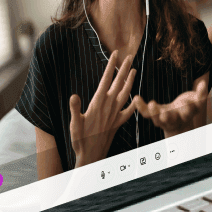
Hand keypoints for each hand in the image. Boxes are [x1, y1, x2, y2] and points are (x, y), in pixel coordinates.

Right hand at [71, 51, 136, 166]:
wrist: (91, 156)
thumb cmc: (80, 140)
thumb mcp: (74, 123)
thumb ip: (75, 109)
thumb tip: (74, 96)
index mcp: (98, 103)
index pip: (106, 80)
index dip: (111, 66)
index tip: (116, 54)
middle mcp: (109, 107)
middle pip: (118, 83)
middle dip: (124, 69)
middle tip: (130, 56)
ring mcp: (115, 115)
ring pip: (125, 94)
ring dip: (130, 81)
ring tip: (134, 70)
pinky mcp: (118, 123)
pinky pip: (128, 111)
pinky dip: (133, 103)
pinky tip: (137, 98)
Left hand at [132, 81, 207, 137]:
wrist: (179, 122)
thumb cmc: (188, 108)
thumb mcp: (196, 102)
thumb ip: (201, 94)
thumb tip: (204, 83)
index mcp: (186, 115)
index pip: (188, 113)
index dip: (189, 108)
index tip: (189, 103)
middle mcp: (174, 119)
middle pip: (171, 120)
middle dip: (168, 117)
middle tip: (165, 115)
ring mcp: (163, 118)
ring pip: (156, 118)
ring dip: (153, 112)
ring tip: (151, 104)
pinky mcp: (154, 114)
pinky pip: (145, 113)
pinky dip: (140, 106)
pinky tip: (135, 98)